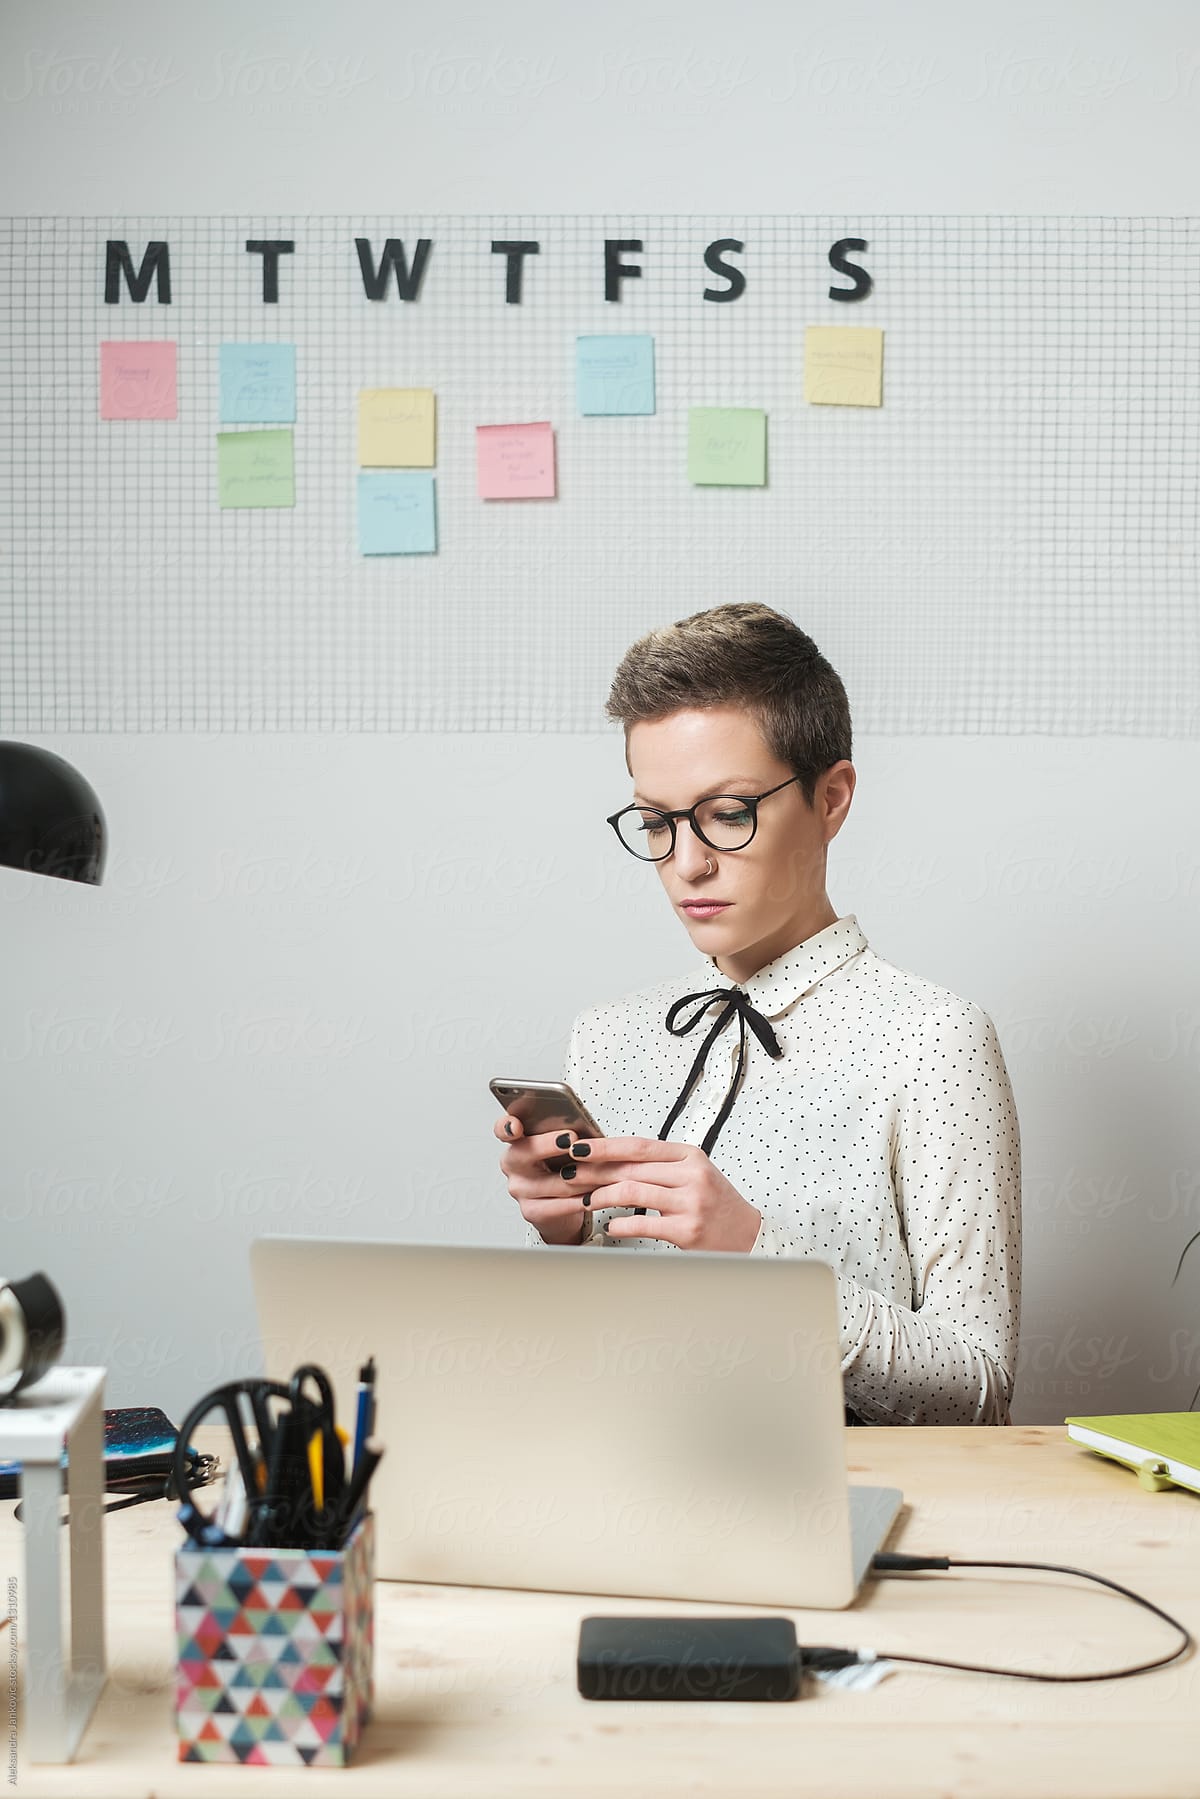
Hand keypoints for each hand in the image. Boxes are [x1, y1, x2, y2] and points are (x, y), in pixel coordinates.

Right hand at [493, 1111, 590, 1244]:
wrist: (560, 1206)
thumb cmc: (562, 1167)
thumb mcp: (562, 1147)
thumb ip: (564, 1134)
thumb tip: (584, 1126)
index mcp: (517, 1142)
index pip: (504, 1130)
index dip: (507, 1127)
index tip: (516, 1126)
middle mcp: (512, 1165)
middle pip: (524, 1152)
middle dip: (548, 1144)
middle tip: (570, 1138)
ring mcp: (519, 1189)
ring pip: (551, 1182)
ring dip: (578, 1176)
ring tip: (598, 1170)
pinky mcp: (531, 1211)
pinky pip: (558, 1205)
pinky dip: (579, 1200)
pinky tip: (592, 1195)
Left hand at [561, 1135, 761, 1251]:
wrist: (747, 1235)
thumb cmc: (717, 1204)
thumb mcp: (694, 1174)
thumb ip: (660, 1166)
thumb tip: (613, 1161)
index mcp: (690, 1156)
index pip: (639, 1146)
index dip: (605, 1146)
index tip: (580, 1148)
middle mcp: (691, 1175)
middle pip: (631, 1168)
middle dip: (594, 1171)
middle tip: (571, 1175)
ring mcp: (690, 1203)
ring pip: (632, 1192)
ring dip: (601, 1197)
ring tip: (586, 1200)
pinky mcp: (687, 1230)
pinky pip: (643, 1223)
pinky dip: (620, 1224)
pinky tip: (610, 1226)